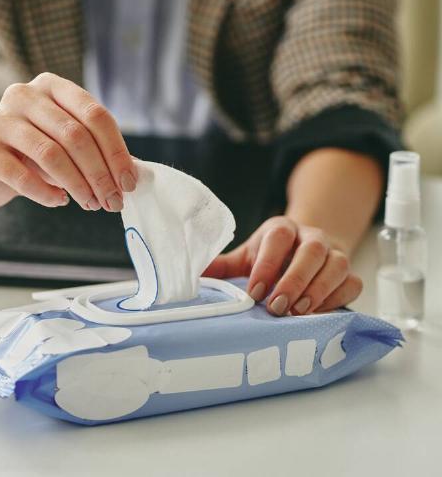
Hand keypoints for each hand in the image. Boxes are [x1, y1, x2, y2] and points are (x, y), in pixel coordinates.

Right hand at [0, 73, 136, 211]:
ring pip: (50, 154)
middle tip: (112, 201)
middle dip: (100, 173)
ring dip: (78, 185)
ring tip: (90, 204)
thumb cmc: (30, 153)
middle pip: (75, 135)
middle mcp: (24, 95)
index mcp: (52, 86)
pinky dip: (45, 193)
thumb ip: (97, 151)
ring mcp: (0, 120)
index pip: (95, 115)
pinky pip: (21, 175)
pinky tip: (58, 201)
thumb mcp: (65, 143)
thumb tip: (135, 173)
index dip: (116, 151)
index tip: (129, 182)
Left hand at [202, 216, 362, 315]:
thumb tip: (191, 277)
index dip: (267, 264)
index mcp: (282, 229)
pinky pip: (351, 284)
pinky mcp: (350, 274)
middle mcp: (312, 237)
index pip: (278, 237)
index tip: (254, 292)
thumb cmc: (271, 258)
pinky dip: (336, 300)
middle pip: (312, 251)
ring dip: (318, 291)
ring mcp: (335, 254)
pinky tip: (317, 315)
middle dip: (294, 280)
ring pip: (337, 266)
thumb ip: (222, 266)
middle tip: (277, 307)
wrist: (305, 251)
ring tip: (297, 313)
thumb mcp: (245, 257)